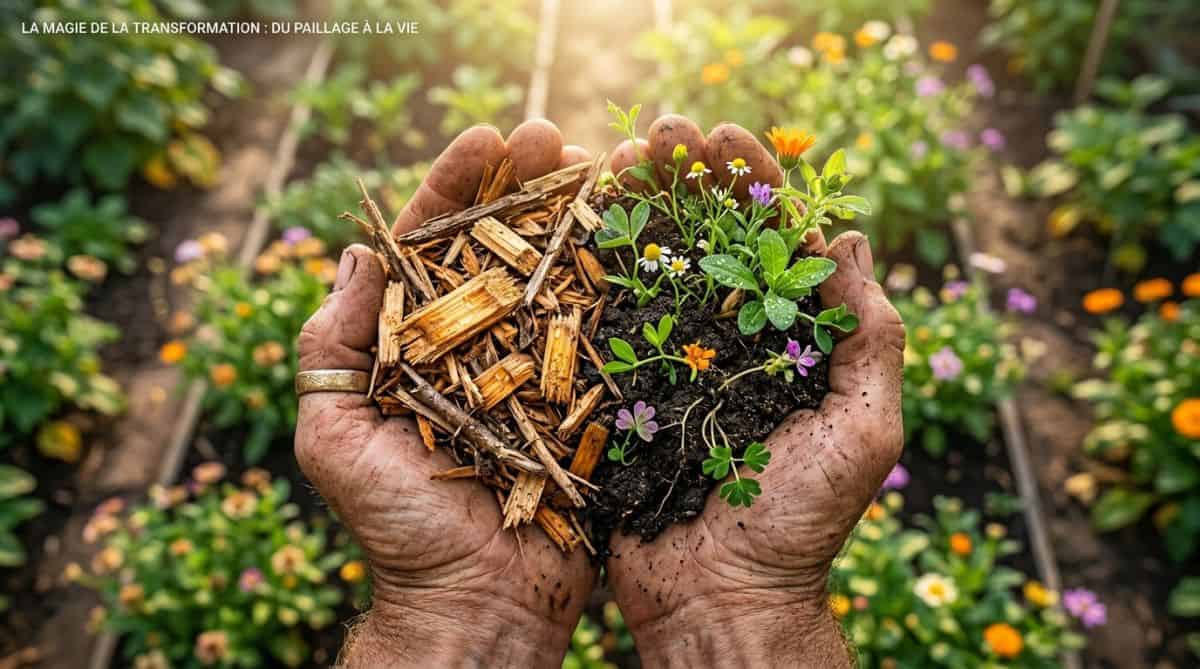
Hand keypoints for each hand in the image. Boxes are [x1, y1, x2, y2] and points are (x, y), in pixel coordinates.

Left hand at [294, 120, 594, 667]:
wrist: (478, 601)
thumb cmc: (397, 528)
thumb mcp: (334, 438)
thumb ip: (330, 348)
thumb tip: (357, 251)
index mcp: (419, 340)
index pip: (435, 244)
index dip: (456, 185)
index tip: (485, 134)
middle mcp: (483, 340)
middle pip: (505, 245)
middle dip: (527, 184)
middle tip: (555, 133)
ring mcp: (540, 364)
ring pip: (561, 273)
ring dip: (582, 213)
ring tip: (608, 160)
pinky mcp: (590, 395)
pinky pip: (608, 330)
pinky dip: (625, 278)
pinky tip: (645, 228)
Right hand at [605, 116, 904, 667]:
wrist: (719, 596)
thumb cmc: (802, 522)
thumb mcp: (862, 429)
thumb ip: (869, 338)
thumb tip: (851, 239)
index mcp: (791, 340)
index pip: (775, 243)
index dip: (754, 185)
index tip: (728, 136)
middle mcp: (729, 339)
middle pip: (708, 239)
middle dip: (688, 179)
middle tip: (663, 129)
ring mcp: (672, 361)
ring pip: (654, 266)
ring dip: (637, 206)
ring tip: (618, 154)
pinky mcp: (622, 389)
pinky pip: (608, 320)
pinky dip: (594, 267)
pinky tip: (578, 220)